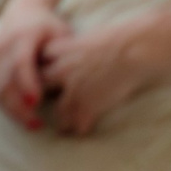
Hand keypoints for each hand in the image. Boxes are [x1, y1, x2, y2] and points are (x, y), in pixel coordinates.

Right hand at [0, 1, 67, 129]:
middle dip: (18, 106)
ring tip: (33, 125)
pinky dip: (7, 105)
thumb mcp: (60, 32)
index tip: (37, 103)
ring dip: (12, 109)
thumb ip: (65, 54)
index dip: (26, 83)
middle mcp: (3, 46)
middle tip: (38, 124)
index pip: (20, 62)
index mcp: (22, 36)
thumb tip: (74, 80)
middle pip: (4, 80)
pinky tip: (23, 116)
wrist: (23, 8)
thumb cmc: (48, 24)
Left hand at [37, 19, 152, 135]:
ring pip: (58, 112)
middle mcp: (60, 71)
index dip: (40, 72)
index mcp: (57, 51)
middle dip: (42, 96)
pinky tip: (81, 131)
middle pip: (41, 87)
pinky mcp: (89, 106)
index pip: (37, 64)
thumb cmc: (116, 39)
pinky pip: (77, 124)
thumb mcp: (84, 39)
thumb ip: (73, 50)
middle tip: (43, 106)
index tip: (41, 81)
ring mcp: (74, 90)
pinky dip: (79, 129)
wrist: (133, 49)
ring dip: (62, 121)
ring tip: (63, 128)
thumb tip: (74, 58)